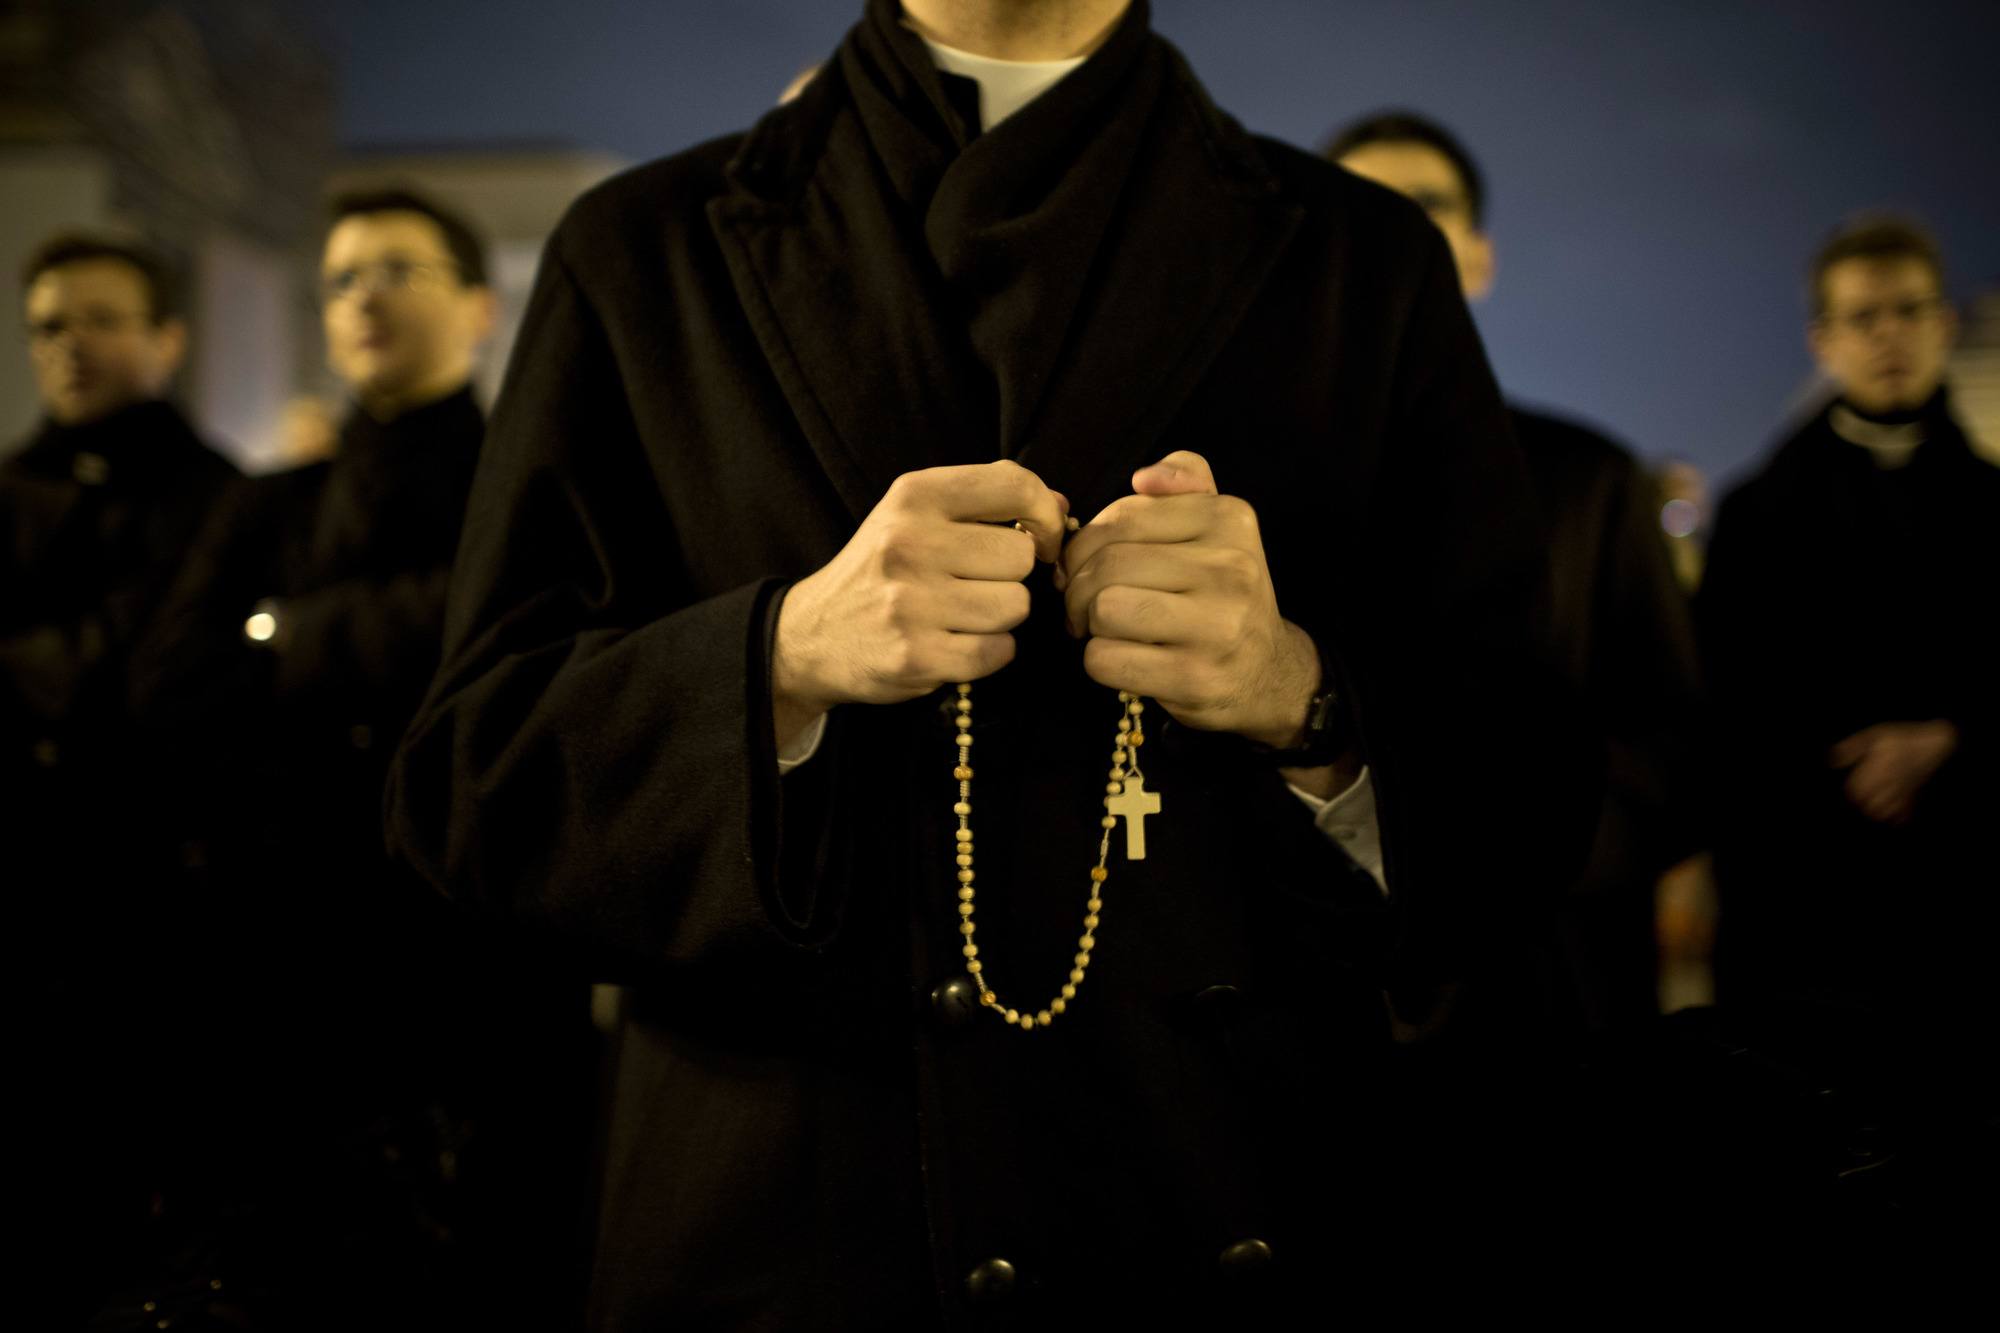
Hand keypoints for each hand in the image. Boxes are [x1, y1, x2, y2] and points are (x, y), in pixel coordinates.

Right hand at [773, 460, 1067, 745]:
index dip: (1045, 516)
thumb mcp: (917, 514)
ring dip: (1001, 618)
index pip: (1015, 486)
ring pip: (1015, 606)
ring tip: (962, 615)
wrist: (813, 635)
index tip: (1039, 538)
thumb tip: (1061, 506)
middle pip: (1021, 557)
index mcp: (914, 495)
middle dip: (1011, 576)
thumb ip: (987, 500)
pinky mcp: (915, 656)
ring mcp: (909, 602)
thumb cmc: (881, 570)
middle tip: (976, 585)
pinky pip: (998, 652)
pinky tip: (958, 643)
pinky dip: (990, 653)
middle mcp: (909, 542)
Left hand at [1059, 450, 1319, 750]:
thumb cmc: (1222, 593)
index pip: (1122, 517)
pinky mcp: (1194, 677)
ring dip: (1088, 624)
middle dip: (1078, 587)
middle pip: (1107, 565)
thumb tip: (1144, 478)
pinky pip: (1106, 659)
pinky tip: (1123, 659)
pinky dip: (1098, 661)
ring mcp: (1216, 626)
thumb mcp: (1217, 524)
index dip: (1085, 544)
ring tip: (1104, 630)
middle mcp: (1230, 568)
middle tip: (1085, 605)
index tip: (1087, 567)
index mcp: (1228, 519)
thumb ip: (1186, 479)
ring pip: (1103, 609)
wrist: (1268, 670)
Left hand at [1829, 720, 1958, 824]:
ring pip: (1885, 812)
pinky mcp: (1916, 794)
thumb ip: (1853, 747)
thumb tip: (1832, 761)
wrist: (1939, 742)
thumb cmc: (1904, 737)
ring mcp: (1905, 789)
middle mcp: (1891, 780)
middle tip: (1862, 799)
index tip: (1853, 789)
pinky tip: (1892, 812)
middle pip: (1869, 804)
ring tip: (1874, 805)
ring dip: (1877, 811)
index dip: (1852, 792)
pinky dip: (1896, 817)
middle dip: (1863, 804)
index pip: (1857, 789)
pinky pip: (1904, 814)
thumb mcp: (1876, 734)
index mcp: (1879, 766)